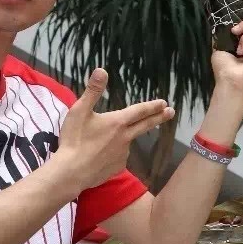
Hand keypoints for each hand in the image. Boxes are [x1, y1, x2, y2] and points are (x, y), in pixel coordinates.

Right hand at [54, 68, 174, 191]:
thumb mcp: (79, 111)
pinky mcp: (117, 168)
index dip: (152, 106)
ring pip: (127, 142)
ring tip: (103, 141)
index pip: (139, 111)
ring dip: (124, 138)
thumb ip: (92, 91)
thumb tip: (102, 70)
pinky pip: (118, 157)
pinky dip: (113, 154)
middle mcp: (125, 138)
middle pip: (145, 125)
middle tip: (171, 112)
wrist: (71, 172)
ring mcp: (123, 154)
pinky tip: (100, 156)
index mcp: (118, 122)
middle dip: (159, 117)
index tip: (165, 103)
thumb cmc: (74, 139)